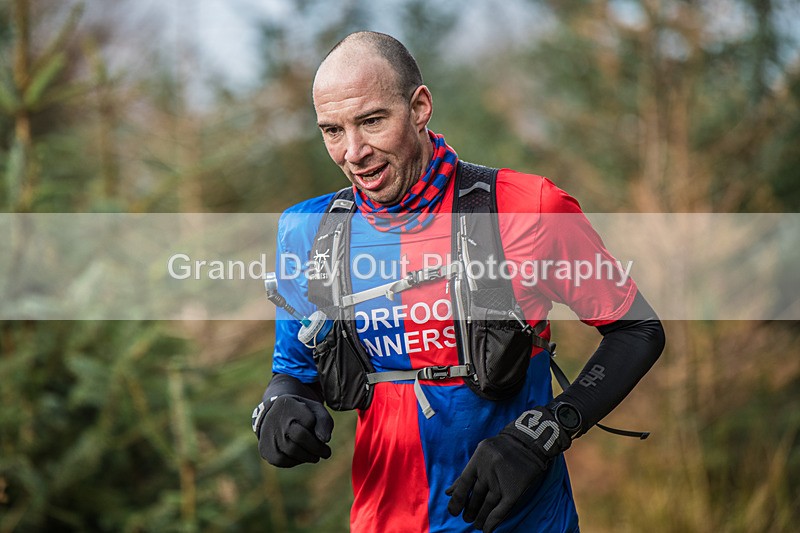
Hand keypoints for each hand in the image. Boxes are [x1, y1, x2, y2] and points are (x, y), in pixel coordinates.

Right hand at [256, 394, 333, 467]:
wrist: (276, 417)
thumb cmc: (301, 414)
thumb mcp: (315, 410)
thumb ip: (324, 421)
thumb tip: (325, 440)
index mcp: (288, 404)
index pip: (309, 421)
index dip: (319, 430)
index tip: (323, 434)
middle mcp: (275, 418)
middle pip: (300, 437)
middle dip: (317, 448)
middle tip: (326, 452)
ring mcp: (267, 435)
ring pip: (291, 452)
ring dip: (308, 457)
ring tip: (315, 455)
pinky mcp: (265, 450)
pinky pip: (282, 461)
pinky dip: (295, 461)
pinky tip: (300, 456)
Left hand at [446, 407, 572, 531]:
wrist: (530, 441)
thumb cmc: (502, 448)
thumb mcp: (481, 453)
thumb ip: (467, 473)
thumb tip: (448, 492)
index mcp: (478, 459)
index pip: (463, 484)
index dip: (457, 500)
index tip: (453, 511)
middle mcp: (488, 470)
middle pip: (476, 496)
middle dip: (470, 510)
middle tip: (467, 519)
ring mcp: (501, 480)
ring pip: (488, 504)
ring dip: (481, 517)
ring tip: (477, 524)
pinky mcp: (514, 490)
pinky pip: (502, 509)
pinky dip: (493, 521)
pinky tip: (487, 529)